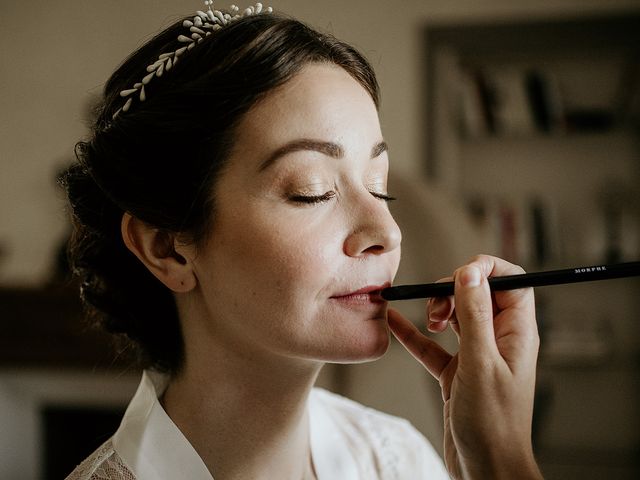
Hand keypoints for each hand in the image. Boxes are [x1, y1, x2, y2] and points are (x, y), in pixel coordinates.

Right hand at [387, 255, 542, 479]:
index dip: (486, 269)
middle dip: (453, 290)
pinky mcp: (456, 372)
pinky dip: (414, 334)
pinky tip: (394, 324)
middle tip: (437, 306)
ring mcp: (476, 355)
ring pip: (455, 315)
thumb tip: (470, 272)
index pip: (511, 282)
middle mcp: (498, 339)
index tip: (459, 273)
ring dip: (437, 309)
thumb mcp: (480, 362)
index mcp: (516, 333)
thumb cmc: (492, 424)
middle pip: (478, 293)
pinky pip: (433, 345)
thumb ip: (474, 315)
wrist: (484, 469)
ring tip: (428, 320)